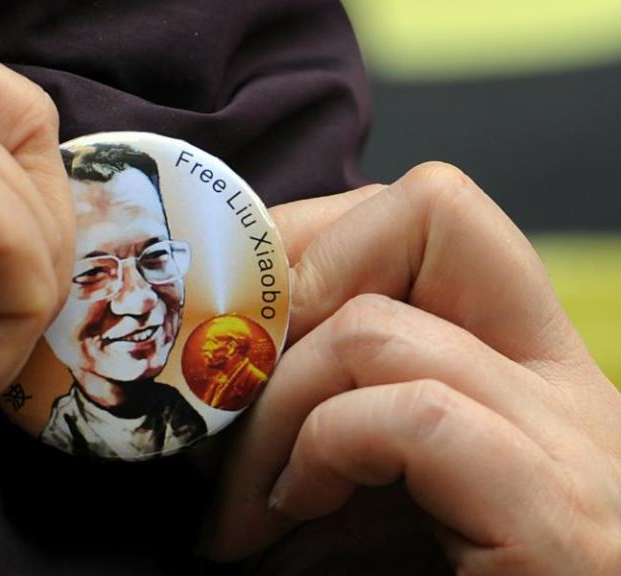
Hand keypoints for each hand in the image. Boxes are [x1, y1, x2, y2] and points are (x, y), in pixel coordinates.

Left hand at [203, 163, 620, 573]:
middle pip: (429, 206)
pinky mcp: (555, 519)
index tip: (230, 326)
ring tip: (240, 506)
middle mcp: (559, 382)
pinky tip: (293, 523)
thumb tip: (216, 395)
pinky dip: (321, 457)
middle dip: (286, 281)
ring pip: (381, 325)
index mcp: (522, 366)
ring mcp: (570, 444)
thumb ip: (334, 432)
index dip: (303, 244)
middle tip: (227, 381)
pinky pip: (411, 419)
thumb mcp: (385, 493)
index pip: (427, 214)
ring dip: (269, 412)